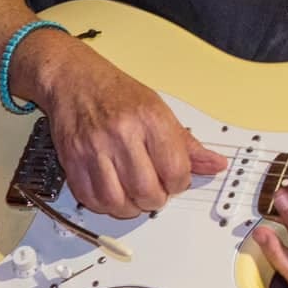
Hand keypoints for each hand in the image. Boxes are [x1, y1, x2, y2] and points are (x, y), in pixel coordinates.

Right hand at [28, 36, 229, 217]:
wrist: (75, 80)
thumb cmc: (119, 95)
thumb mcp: (161, 111)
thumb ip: (188, 143)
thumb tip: (216, 164)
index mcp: (151, 119)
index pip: (176, 169)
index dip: (180, 183)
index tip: (176, 181)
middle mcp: (122, 133)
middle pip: (146, 189)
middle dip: (156, 199)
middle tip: (156, 192)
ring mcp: (94, 147)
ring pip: (116, 200)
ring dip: (130, 208)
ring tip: (134, 197)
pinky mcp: (71, 159)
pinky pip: (89, 198)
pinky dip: (104, 205)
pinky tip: (113, 195)